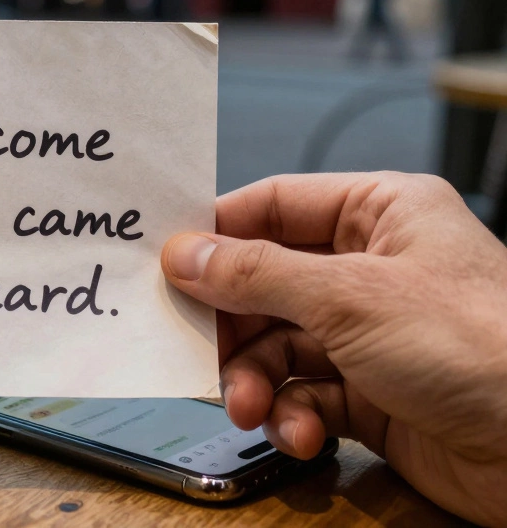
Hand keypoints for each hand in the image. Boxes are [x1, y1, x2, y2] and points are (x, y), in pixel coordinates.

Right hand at [162, 172, 506, 525]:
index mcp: (380, 214)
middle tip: (199, 351)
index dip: (216, 234)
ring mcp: (372, 334)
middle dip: (232, 327)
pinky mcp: (373, 395)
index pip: (273, 206)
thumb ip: (256, 274)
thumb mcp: (349, 296)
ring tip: (251, 408)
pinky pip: (304, 396)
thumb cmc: (481, 346)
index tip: (164, 263)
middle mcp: (373, 269)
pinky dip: (292, 416)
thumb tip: (185, 254)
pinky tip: (300, 433)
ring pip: (276, 346)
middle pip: (264, 284)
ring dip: (255, 381)